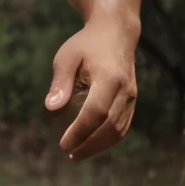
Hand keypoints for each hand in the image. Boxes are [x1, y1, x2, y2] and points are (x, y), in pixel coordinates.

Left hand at [44, 21, 136, 160]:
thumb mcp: (67, 56)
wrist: (117, 31)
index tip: (64, 144)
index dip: (80, 132)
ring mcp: (132, 96)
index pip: (96, 112)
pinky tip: (92, 143)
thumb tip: (51, 108)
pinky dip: (109, 139)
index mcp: (109, 78)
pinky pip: (123, 125)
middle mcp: (125, 89)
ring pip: (119, 130)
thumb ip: (61, 82)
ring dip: (99, 145)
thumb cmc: (87, 43)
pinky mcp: (132, 100)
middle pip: (109, 126)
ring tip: (78, 153)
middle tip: (70, 154)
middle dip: (89, 144)